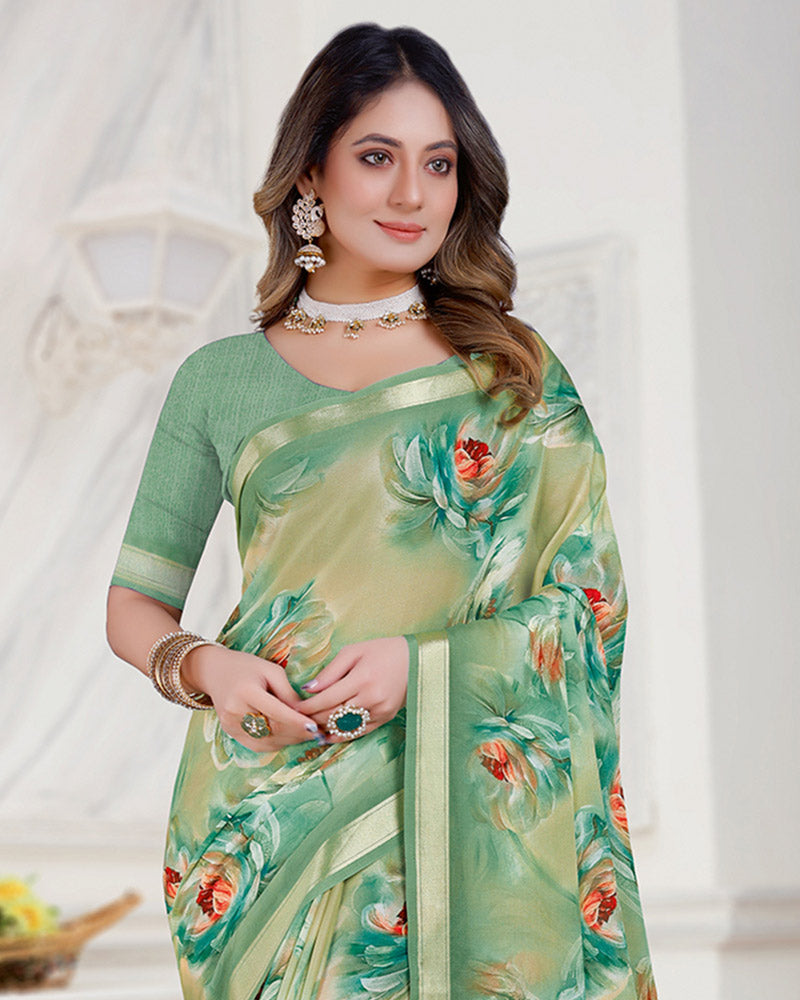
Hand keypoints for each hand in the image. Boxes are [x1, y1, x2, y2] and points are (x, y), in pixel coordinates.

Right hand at [181, 644, 323, 751]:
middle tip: (318, 733)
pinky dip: (277, 743)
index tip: (315, 727)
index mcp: (245, 692)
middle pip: (272, 730)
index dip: (297, 722)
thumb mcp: (270, 670)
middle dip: (297, 733)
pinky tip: (290, 736)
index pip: (276, 712)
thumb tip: (306, 713)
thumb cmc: (246, 666)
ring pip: (267, 741)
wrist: (215, 671)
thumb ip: (288, 692)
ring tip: (307, 735)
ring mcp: (231, 725)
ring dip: (289, 740)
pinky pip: (258, 745)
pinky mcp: (231, 733)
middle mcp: (235, 711)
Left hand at [297, 636, 409, 741]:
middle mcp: (372, 698)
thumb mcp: (353, 652)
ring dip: (325, 728)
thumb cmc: (382, 651)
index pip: (326, 699)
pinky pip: (359, 731)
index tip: (293, 708)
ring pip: (344, 726)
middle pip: (333, 715)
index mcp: (362, 678)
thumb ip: (330, 671)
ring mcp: (380, 711)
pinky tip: (328, 735)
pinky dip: (342, 735)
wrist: (415, 660)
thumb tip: (308, 689)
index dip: (307, 706)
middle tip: (297, 718)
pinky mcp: (386, 718)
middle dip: (312, 718)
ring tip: (309, 727)